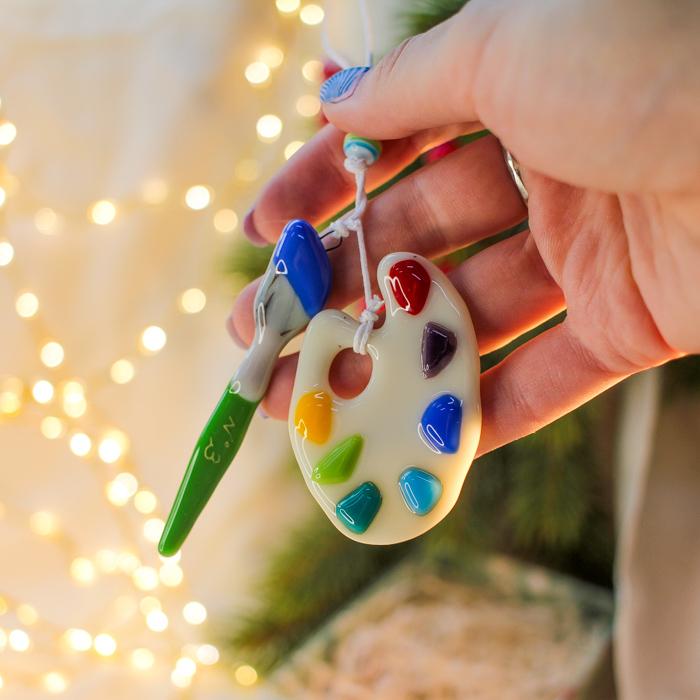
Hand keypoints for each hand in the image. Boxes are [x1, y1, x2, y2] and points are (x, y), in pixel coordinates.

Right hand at [229, 0, 699, 454]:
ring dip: (390, 361)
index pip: (394, 150)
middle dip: (333, 290)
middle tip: (259, 337)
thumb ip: (414, 83)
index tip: (261, 233)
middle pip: (415, 244)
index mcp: (517, 96)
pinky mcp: (633, 323)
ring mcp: (587, 253)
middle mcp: (546, 172)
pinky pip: (547, 374)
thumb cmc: (658, 59)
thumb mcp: (512, 44)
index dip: (321, 187)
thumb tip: (334, 101)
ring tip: (310, 399)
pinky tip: (416, 437)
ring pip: (467, 318)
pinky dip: (486, 409)